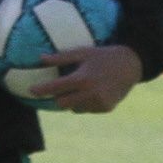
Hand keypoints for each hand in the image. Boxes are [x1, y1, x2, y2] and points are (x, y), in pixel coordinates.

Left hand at [27, 44, 144, 113]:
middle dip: (58, 98)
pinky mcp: (106, 108)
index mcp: (82, 79)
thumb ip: (61, 57)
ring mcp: (99, 103)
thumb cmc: (104, 56)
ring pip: (75, 109)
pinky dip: (86, 103)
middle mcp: (90, 93)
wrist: (131, 65)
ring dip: (73, 101)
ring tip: (81, 89)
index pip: (56, 88)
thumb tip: (41, 58)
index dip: (41, 90)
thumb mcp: (83, 53)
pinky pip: (88, 110)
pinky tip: (94, 92)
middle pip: (62, 104)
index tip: (30, 91)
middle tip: (59, 90)